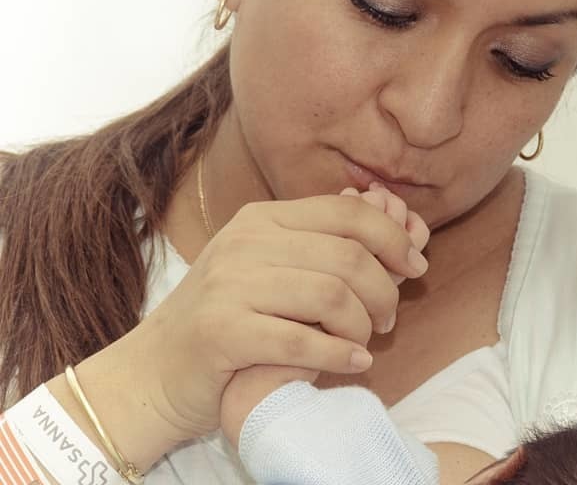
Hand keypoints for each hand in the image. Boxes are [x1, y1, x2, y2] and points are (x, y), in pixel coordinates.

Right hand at [125, 187, 430, 442]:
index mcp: (262, 219)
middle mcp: (245, 243)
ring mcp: (230, 286)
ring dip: (364, 325)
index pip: (348, 212)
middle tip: (389, 317)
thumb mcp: (270, 266)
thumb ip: (323, 244)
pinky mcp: (222, 333)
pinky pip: (302, 341)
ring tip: (366, 342)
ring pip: (332, 297)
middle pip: (349, 256)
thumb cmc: (227, 319)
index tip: (416, 265)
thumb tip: (392, 211)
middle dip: (385, 289)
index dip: (393, 237)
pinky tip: (353, 363)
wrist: (153, 372)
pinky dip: (339, 355)